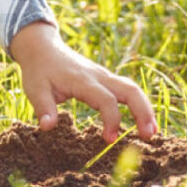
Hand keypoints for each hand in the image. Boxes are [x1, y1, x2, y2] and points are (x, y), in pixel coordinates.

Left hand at [9, 21, 157, 141]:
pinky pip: (127, 89)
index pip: (105, 99)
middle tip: (148, 135)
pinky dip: (139, 104)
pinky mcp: (105, 79)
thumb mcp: (35, 89)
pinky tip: (143, 122)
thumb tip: (47, 128)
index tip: (108, 140)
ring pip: (132, 88)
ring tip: (151, 132)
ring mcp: (104, 76)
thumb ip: (43, 108)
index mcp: (82, 80)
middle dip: (142, 111)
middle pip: (129, 89)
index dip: (112, 119)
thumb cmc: (39, 71)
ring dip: (145, 108)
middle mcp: (98, 76)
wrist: (42, 47)